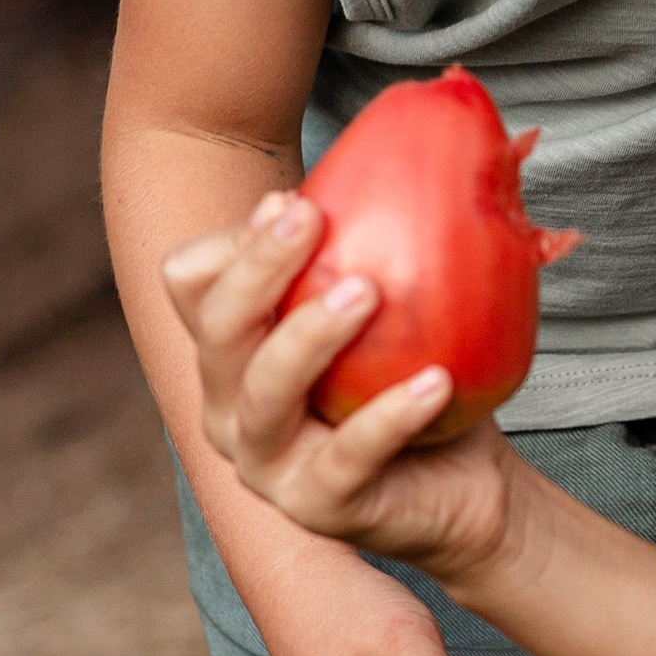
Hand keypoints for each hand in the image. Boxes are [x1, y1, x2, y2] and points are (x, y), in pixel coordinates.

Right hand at [163, 195, 527, 597]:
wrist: (465, 486)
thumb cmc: (413, 379)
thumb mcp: (388, 305)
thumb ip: (369, 240)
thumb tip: (408, 148)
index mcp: (230, 350)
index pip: (191, 283)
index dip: (232, 242)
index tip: (291, 201)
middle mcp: (229, 406)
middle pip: (218, 329)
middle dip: (258, 267)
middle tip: (312, 215)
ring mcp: (267, 464)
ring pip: (265, 393)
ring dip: (311, 336)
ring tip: (368, 290)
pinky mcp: (319, 507)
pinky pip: (348, 457)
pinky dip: (390, 416)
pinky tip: (433, 380)